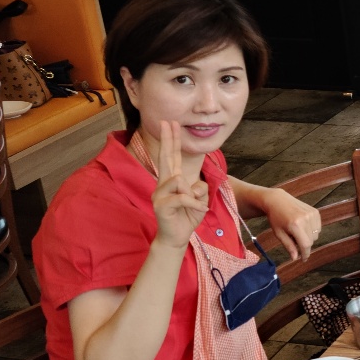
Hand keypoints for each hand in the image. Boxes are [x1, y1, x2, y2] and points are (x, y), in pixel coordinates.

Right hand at [150, 121, 208, 250]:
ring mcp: (159, 194)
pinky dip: (195, 204)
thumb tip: (193, 185)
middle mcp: (163, 184)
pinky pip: (184, 197)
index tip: (171, 124)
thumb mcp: (199, 199)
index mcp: (172, 180)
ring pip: (180, 180)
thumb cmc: (188, 216)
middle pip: (166, 157)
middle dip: (168, 139)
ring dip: (193, 194)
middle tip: (168, 122)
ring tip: (194, 205)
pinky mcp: (161, 205)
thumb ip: (199, 188)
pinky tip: (199, 210)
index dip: (172, 140)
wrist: (177, 237)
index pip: (172, 156)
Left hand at [257, 188, 319, 261]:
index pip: (306, 245)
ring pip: (316, 235)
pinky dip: (312, 230)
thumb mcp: (279, 234)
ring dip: (309, 237)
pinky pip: (318, 227)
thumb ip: (289, 246)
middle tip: (294, 240)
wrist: (278, 200)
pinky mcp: (315, 211)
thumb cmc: (276, 218)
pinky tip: (303, 226)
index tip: (303, 259)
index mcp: (295, 225)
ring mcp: (312, 214)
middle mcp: (306, 219)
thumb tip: (295, 258)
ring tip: (297, 231)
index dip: (305, 254)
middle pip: (311, 241)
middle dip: (304, 245)